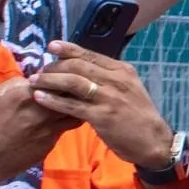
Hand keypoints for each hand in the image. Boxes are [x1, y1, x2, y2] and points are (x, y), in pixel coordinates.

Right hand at [0, 75, 74, 188]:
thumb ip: (16, 83)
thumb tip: (35, 80)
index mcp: (26, 94)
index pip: (56, 77)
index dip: (60, 75)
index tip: (59, 75)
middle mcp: (42, 110)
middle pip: (70, 94)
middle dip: (72, 89)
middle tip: (71, 87)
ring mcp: (49, 127)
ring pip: (75, 111)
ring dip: (74, 105)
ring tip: (71, 102)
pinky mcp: (52, 141)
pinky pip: (66, 127)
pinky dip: (67, 120)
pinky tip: (61, 118)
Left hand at [30, 47, 176, 173]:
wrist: (154, 142)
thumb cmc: (138, 116)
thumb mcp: (129, 89)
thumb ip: (109, 79)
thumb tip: (83, 71)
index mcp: (122, 71)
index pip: (91, 54)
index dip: (68, 49)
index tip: (51, 46)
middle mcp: (116, 80)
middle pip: (78, 65)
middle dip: (54, 66)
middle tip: (39, 71)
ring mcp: (108, 98)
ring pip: (73, 82)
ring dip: (50, 80)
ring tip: (34, 81)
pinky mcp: (101, 116)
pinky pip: (71, 105)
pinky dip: (53, 100)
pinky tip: (40, 98)